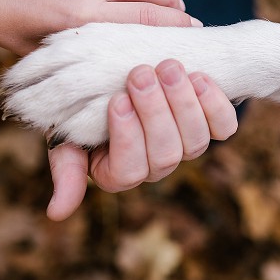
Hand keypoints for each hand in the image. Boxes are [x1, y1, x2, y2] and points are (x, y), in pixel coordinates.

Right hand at [45, 60, 237, 220]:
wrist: (120, 74)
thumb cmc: (85, 107)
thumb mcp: (67, 136)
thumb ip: (67, 169)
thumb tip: (57, 213)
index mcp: (117, 172)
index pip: (128, 170)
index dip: (127, 137)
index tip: (116, 100)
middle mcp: (155, 166)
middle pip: (164, 154)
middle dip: (155, 111)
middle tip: (140, 74)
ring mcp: (184, 147)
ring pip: (194, 141)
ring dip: (183, 102)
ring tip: (167, 67)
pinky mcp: (210, 127)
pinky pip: (223, 127)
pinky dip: (214, 102)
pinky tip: (197, 76)